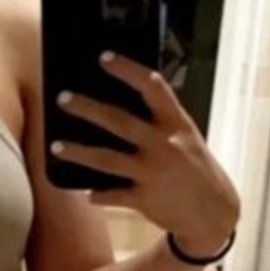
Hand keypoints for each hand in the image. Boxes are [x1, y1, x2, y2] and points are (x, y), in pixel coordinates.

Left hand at [50, 53, 239, 257]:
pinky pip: (114, 196)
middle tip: (62, 98)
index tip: (104, 58)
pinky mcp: (146, 199)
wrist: (214, 212)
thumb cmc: (196, 168)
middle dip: (88, 109)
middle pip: (120, 122)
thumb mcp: (187, 138)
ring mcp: (153, 173)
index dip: (128, 71)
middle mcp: (164, 145)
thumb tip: (122, 105)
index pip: (153, 89)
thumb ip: (161, 122)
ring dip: (79, 152)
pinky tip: (86, 193)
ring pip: (108, 160)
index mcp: (177, 124)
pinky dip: (99, 195)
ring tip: (55, 147)